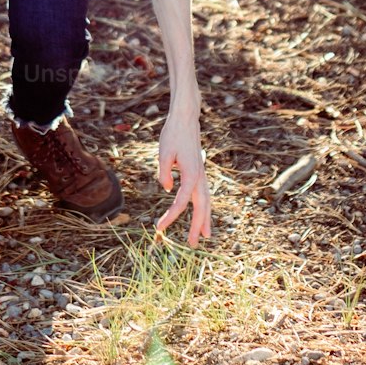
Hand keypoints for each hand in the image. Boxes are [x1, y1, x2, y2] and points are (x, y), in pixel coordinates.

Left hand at [155, 112, 210, 246]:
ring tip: (204, 236)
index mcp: (191, 173)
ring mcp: (201, 174)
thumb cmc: (173, 134)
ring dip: (205, 219)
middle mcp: (199, 176)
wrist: (186, 119)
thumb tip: (167, 189)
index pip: (181, 201)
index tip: (159, 227)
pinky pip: (203, 194)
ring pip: (206, 202)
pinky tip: (201, 215)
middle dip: (197, 226)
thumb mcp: (164, 152)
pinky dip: (204, 207)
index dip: (171, 216)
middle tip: (193, 245)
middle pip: (201, 206)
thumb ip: (164, 172)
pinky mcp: (199, 172)